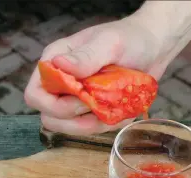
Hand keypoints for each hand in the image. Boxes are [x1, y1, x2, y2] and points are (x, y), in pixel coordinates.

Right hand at [24, 17, 166, 135]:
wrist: (154, 48)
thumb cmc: (131, 38)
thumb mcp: (111, 43)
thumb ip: (86, 56)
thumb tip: (59, 65)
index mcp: (56, 62)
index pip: (36, 95)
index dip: (54, 105)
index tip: (82, 98)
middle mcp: (62, 82)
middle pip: (50, 117)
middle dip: (74, 120)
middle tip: (99, 106)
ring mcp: (77, 97)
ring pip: (70, 127)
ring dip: (92, 125)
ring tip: (113, 109)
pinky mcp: (93, 108)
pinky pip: (91, 127)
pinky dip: (105, 125)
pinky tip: (119, 112)